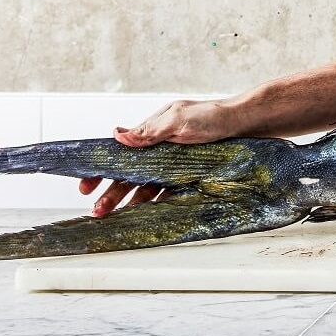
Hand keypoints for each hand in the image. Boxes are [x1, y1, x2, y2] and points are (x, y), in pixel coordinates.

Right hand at [80, 99, 239, 216]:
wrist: (249, 124)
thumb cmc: (214, 117)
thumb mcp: (179, 121)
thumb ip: (149, 132)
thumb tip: (116, 135)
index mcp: (153, 132)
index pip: (120, 153)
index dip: (102, 169)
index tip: (85, 186)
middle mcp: (162, 150)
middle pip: (130, 174)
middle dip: (112, 192)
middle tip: (97, 212)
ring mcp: (177, 164)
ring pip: (147, 186)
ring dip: (131, 202)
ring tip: (116, 218)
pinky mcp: (192, 176)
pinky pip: (171, 193)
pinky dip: (158, 204)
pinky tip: (146, 217)